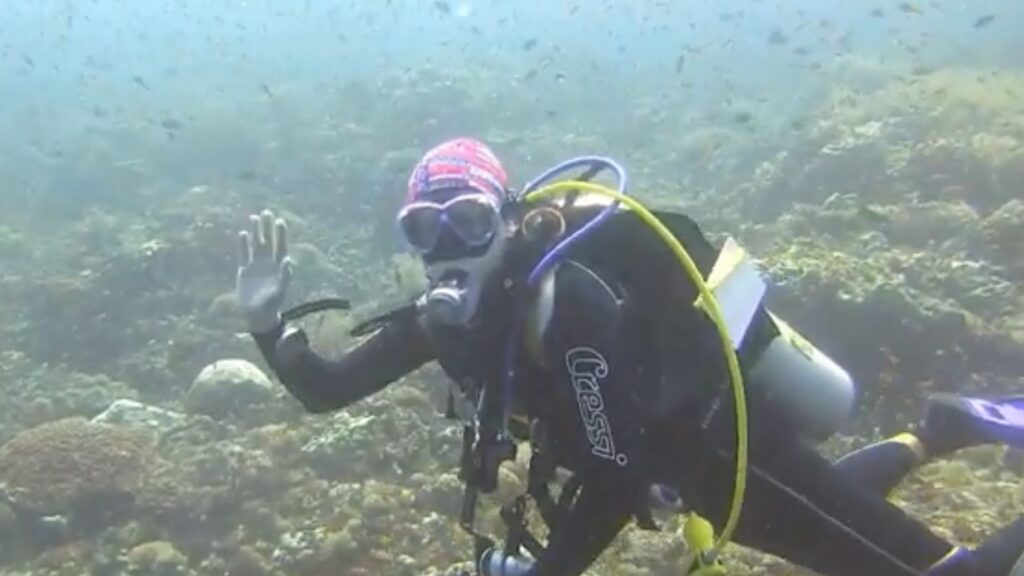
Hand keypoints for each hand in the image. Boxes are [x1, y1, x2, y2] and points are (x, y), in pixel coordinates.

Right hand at [236, 209, 292, 332]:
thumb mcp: (280, 290)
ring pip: (255, 244)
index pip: (280, 246)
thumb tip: (288, 260)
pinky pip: (243, 254)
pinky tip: (242, 234)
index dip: (280, 234)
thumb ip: (285, 275)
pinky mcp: (244, 271)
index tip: (280, 220)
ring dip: (255, 232)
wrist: (259, 313)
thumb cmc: (273, 303)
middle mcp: (268, 263)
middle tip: (266, 212)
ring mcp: (256, 265)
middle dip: (267, 227)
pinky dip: (243, 245)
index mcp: (278, 266)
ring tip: (254, 217)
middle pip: (268, 241)